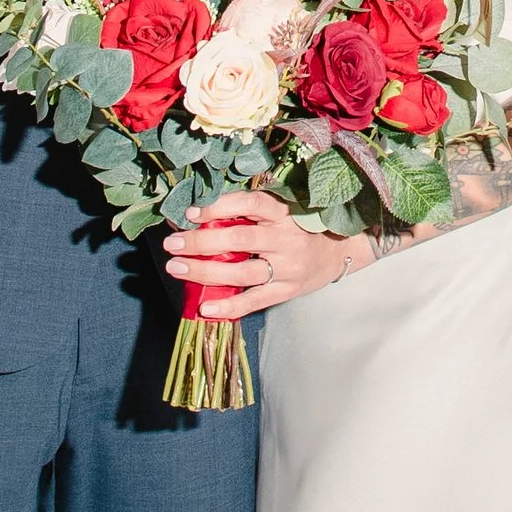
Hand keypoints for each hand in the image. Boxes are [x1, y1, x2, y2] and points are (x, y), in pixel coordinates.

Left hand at [165, 186, 359, 319]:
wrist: (340, 252)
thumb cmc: (301, 228)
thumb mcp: (283, 211)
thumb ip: (250, 212)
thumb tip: (201, 214)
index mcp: (284, 212)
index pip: (251, 204)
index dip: (220, 206)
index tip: (191, 213)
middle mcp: (286, 238)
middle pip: (239, 239)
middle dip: (201, 242)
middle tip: (172, 243)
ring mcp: (287, 267)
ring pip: (242, 272)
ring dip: (205, 271)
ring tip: (177, 268)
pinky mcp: (287, 290)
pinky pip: (255, 301)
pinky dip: (230, 306)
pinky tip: (206, 308)